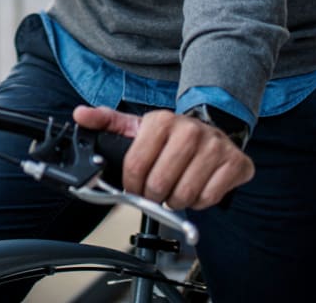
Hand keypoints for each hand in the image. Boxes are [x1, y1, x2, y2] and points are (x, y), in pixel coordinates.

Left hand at [73, 105, 254, 210]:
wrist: (211, 128)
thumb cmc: (169, 134)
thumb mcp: (137, 125)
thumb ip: (106, 121)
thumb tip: (79, 115)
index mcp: (161, 121)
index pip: (135, 166)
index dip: (131, 184)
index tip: (133, 187)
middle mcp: (189, 131)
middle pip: (159, 184)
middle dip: (153, 194)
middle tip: (155, 190)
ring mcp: (215, 147)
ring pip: (184, 194)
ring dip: (175, 200)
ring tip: (174, 188)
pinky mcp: (235, 163)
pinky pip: (209, 198)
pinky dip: (199, 201)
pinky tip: (196, 187)